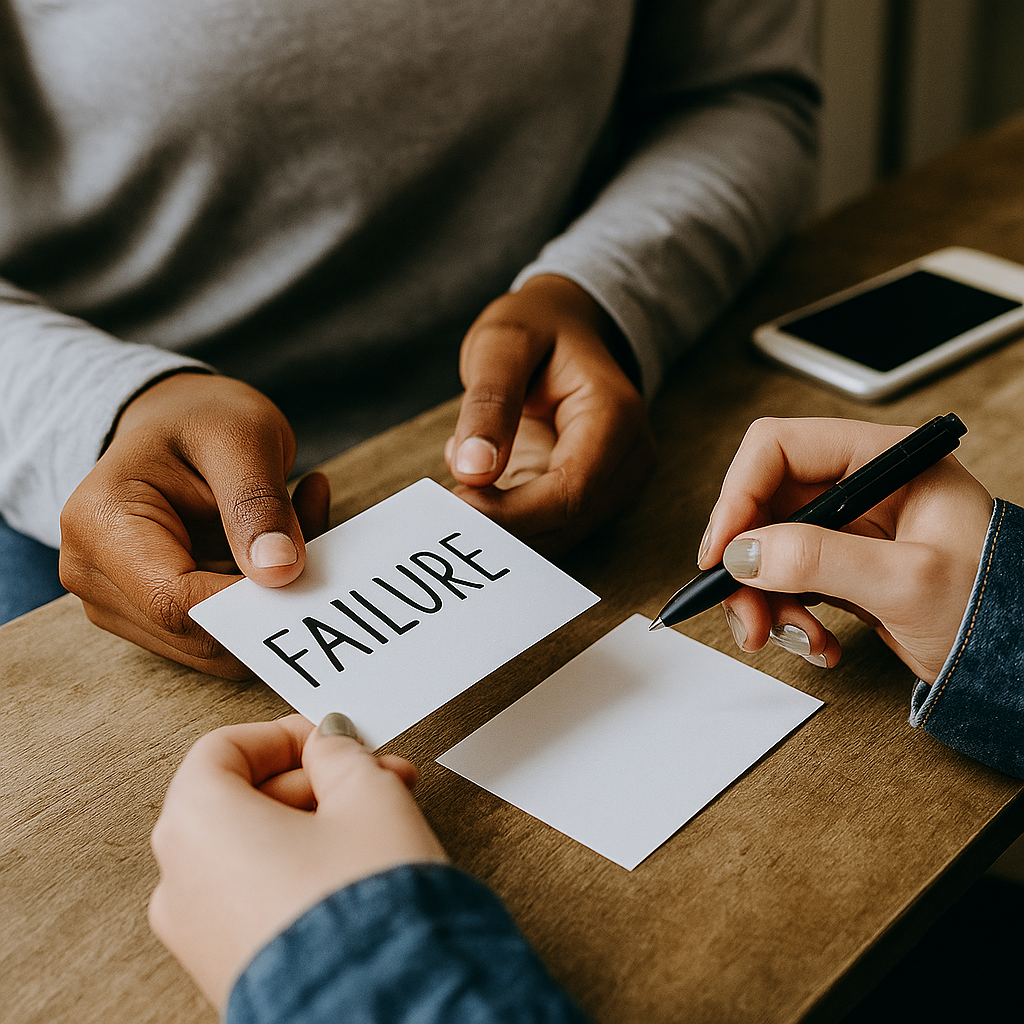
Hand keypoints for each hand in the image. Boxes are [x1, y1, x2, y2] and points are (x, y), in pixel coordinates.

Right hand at [59, 373, 330, 676]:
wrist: (175, 420)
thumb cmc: (201, 418)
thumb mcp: (241, 438)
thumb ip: (258, 504)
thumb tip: (280, 573)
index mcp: (102, 523)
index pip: (177, 602)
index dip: (248, 604)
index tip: (304, 570)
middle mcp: (95, 574)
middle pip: (196, 634)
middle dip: (268, 600)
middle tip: (312, 522)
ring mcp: (118, 601)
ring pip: (216, 642)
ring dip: (270, 597)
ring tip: (297, 516)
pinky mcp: (149, 614)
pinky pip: (222, 631)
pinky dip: (263, 597)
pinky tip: (279, 539)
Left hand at [148, 713, 447, 1008]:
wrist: (380, 1005)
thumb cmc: (361, 910)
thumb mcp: (368, 796)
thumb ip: (341, 755)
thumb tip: (329, 745)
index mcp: (197, 822)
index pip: (225, 747)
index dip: (285, 734)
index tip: (328, 738)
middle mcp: (180, 879)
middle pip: (241, 798)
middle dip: (313, 782)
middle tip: (369, 776)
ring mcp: (198, 932)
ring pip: (252, 848)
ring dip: (314, 824)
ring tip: (377, 822)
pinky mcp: (228, 966)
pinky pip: (256, 894)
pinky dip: (300, 869)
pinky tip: (355, 867)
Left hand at [446, 274, 654, 553]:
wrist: (567, 326)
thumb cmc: (538, 328)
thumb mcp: (502, 343)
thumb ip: (488, 403)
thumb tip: (473, 470)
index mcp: (615, 416)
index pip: (571, 491)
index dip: (513, 513)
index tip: (454, 506)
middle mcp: (628, 458)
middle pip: (567, 522)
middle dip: (502, 528)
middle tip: (440, 512)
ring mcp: (615, 483)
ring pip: (559, 537)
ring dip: (502, 532)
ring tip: (451, 501)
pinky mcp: (592, 498)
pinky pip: (551, 530)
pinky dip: (508, 526)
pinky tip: (472, 499)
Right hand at [699, 417, 992, 681]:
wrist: (1016, 664)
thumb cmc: (997, 609)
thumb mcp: (909, 581)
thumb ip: (822, 560)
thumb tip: (744, 553)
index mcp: (884, 460)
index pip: (779, 448)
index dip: (740, 495)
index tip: (723, 550)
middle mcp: (860, 486)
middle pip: (762, 502)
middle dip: (746, 561)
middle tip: (745, 611)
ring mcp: (848, 528)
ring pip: (765, 545)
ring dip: (761, 596)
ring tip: (789, 636)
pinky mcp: (840, 566)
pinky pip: (784, 579)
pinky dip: (784, 613)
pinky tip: (815, 640)